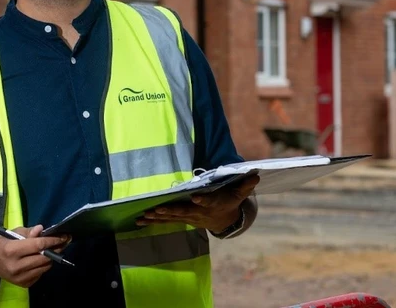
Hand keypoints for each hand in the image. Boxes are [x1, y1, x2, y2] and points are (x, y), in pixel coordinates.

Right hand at [0, 225, 69, 287]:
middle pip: (44, 257)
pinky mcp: (23, 284)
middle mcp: (16, 266)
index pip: (38, 245)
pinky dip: (43, 266)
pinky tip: (40, 259)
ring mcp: (20, 277)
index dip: (52, 241)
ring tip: (51, 250)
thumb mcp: (12, 233)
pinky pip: (40, 274)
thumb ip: (28, 232)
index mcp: (11, 250)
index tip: (64, 237)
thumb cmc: (2, 244)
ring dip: (50, 258)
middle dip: (56, 249)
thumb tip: (41, 230)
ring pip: (44, 267)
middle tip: (63, 242)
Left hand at [137, 175, 259, 233]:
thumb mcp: (239, 193)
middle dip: (169, 211)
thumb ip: (245, 184)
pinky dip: (152, 221)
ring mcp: (188, 217)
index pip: (208, 201)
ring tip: (143, 216)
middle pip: (183, 212)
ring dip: (156, 217)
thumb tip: (255, 174)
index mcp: (212, 203)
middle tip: (156, 210)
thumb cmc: (229, 202)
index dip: (202, 199)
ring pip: (171, 218)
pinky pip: (165, 221)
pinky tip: (139, 220)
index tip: (196, 196)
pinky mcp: (181, 219)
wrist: (224, 221)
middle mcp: (198, 212)